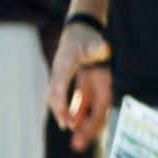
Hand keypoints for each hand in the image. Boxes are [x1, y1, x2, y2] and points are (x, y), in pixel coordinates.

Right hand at [47, 24, 111, 142]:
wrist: (78, 31)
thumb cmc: (87, 38)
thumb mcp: (94, 41)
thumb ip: (99, 47)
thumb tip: (105, 49)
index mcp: (65, 63)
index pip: (59, 84)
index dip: (61, 99)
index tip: (64, 112)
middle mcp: (58, 70)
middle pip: (53, 94)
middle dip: (59, 110)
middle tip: (68, 125)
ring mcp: (57, 74)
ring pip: (53, 96)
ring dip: (59, 111)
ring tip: (67, 125)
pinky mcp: (59, 78)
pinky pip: (56, 95)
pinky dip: (59, 106)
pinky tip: (66, 118)